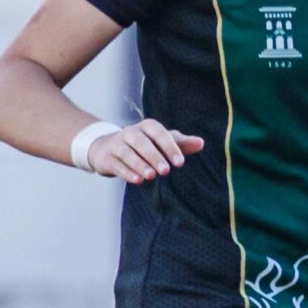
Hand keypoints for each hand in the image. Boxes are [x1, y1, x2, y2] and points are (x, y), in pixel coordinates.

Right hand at [89, 119, 203, 183]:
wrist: (107, 149)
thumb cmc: (144, 146)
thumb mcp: (163, 142)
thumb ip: (181, 143)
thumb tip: (201, 143)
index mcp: (147, 127)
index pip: (159, 133)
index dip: (170, 147)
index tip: (180, 163)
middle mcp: (130, 133)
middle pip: (141, 143)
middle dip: (154, 156)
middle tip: (166, 171)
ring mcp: (116, 145)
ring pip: (127, 153)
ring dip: (139, 164)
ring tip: (151, 176)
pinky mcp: (106, 158)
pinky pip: (116, 164)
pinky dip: (126, 172)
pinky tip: (137, 180)